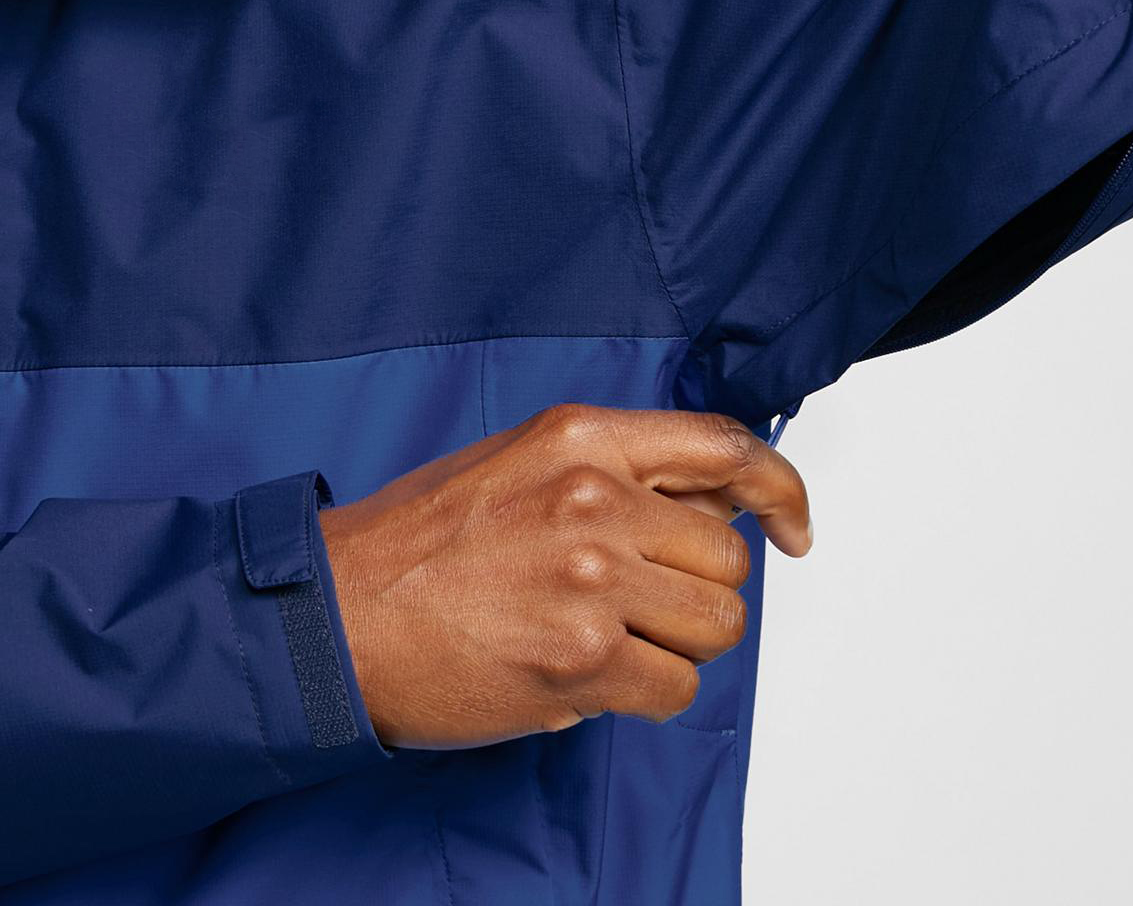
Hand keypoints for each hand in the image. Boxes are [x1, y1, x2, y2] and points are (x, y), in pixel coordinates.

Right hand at [319, 401, 811, 749]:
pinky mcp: (582, 657)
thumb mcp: (518, 462)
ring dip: (673, 644)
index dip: (779, 489)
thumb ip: (612, 471)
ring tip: (603, 637)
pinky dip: (645, 694)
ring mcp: (591, 577)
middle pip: (726, 555)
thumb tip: (704, 503)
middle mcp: (594, 497)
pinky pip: (676, 689)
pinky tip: (585, 676)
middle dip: (692, 587)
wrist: (338, 612)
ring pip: (715, 626)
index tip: (793, 526)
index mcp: (580, 437)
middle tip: (632, 602)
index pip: (724, 447)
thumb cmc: (418, 541)